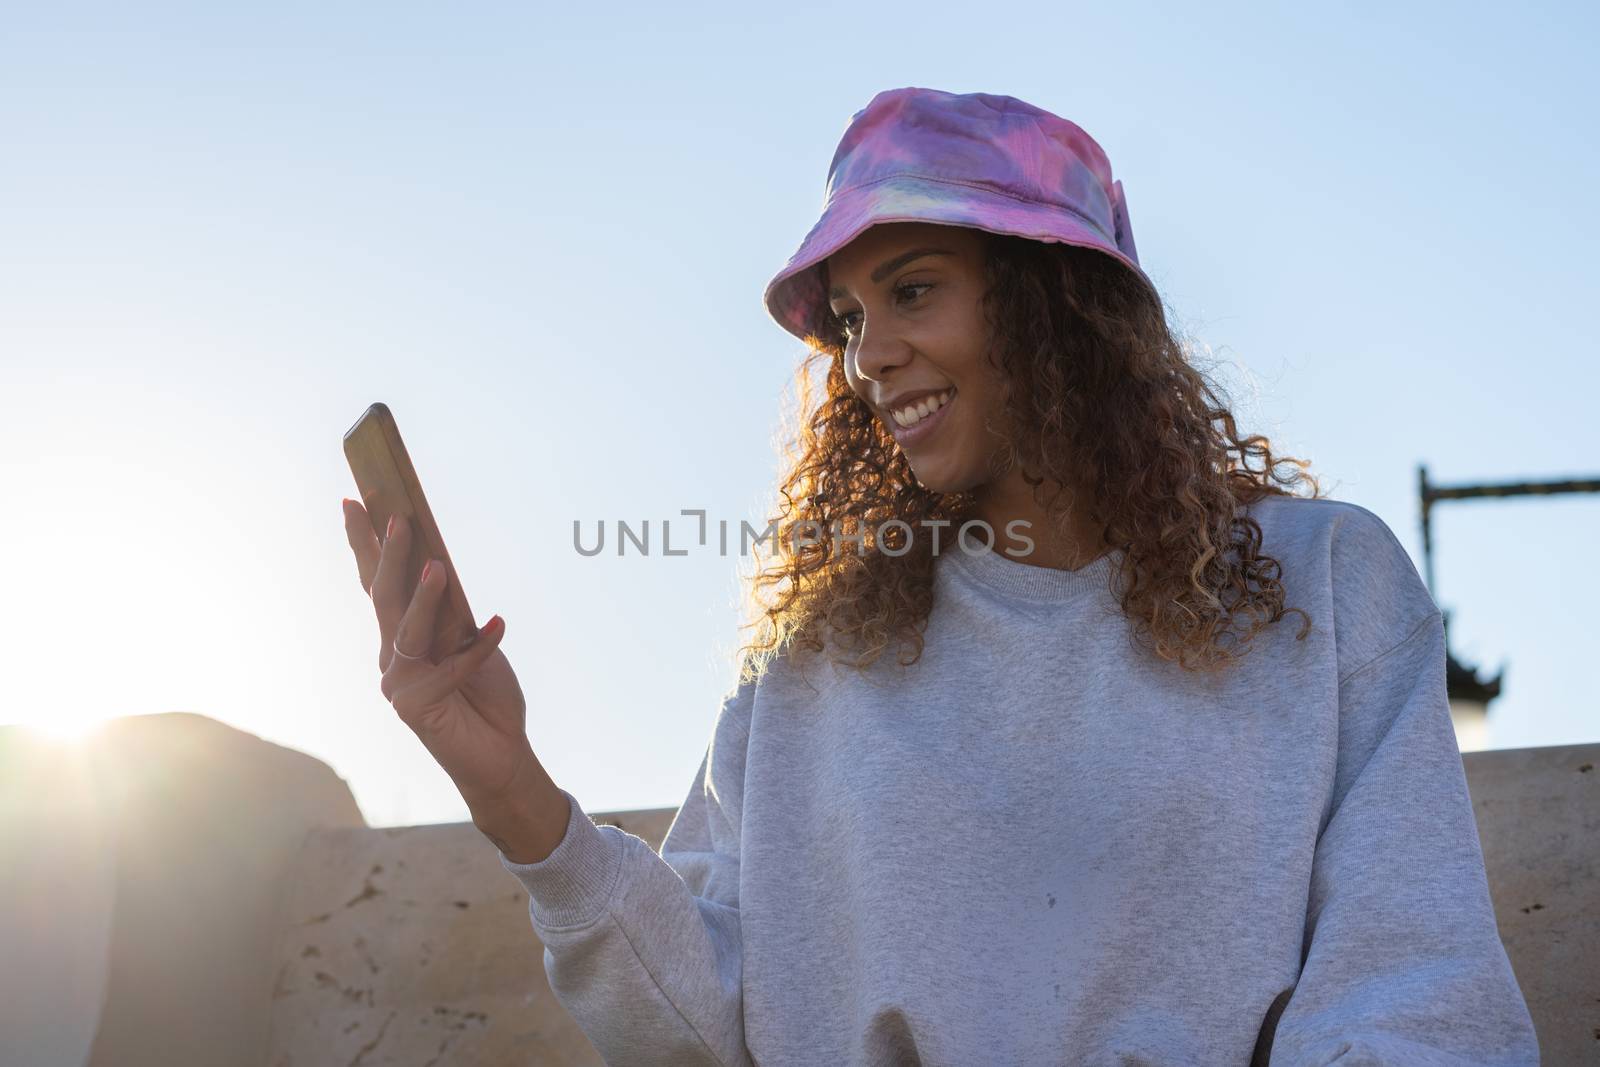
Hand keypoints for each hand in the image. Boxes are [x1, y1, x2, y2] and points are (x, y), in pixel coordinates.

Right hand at [341, 500, 567, 858]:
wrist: (502, 755)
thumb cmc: (486, 696)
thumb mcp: (473, 643)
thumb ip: (453, 614)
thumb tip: (438, 568)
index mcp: (401, 638)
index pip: (377, 583)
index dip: (364, 544)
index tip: (354, 500)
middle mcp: (392, 658)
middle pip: (384, 598)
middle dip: (386, 554)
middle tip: (394, 514)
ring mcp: (399, 684)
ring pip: (408, 630)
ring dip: (425, 597)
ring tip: (438, 565)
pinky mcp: (417, 707)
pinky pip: (451, 666)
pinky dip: (479, 645)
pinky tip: (499, 623)